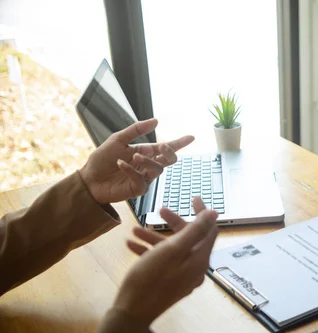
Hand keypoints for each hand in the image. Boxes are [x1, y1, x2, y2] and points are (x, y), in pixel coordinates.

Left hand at [80, 119, 194, 204]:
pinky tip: (121, 165)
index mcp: (145, 152)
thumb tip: (156, 120)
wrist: (88, 178)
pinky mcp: (137, 189)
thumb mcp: (118, 139)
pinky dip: (132, 171)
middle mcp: (147, 165)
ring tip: (134, 156)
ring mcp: (144, 178)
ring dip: (147, 161)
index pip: (166, 148)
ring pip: (158, 170)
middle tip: (163, 147)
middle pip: (168, 160)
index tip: (191, 137)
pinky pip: (142, 180)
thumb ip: (137, 130)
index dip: (180, 143)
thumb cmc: (102, 159)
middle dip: (169, 153)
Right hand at [113, 197, 218, 324]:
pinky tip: (131, 245)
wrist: (131, 314)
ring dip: (155, 237)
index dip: (202, 212)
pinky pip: (164, 262)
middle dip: (174, 223)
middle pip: (190, 239)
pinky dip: (150, 252)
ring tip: (135, 230)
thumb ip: (194, 230)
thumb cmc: (150, 279)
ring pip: (173, 250)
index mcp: (200, 260)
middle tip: (159, 210)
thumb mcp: (172, 250)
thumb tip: (214, 213)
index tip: (192, 197)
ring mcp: (182, 278)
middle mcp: (195, 269)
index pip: (209, 230)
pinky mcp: (169, 284)